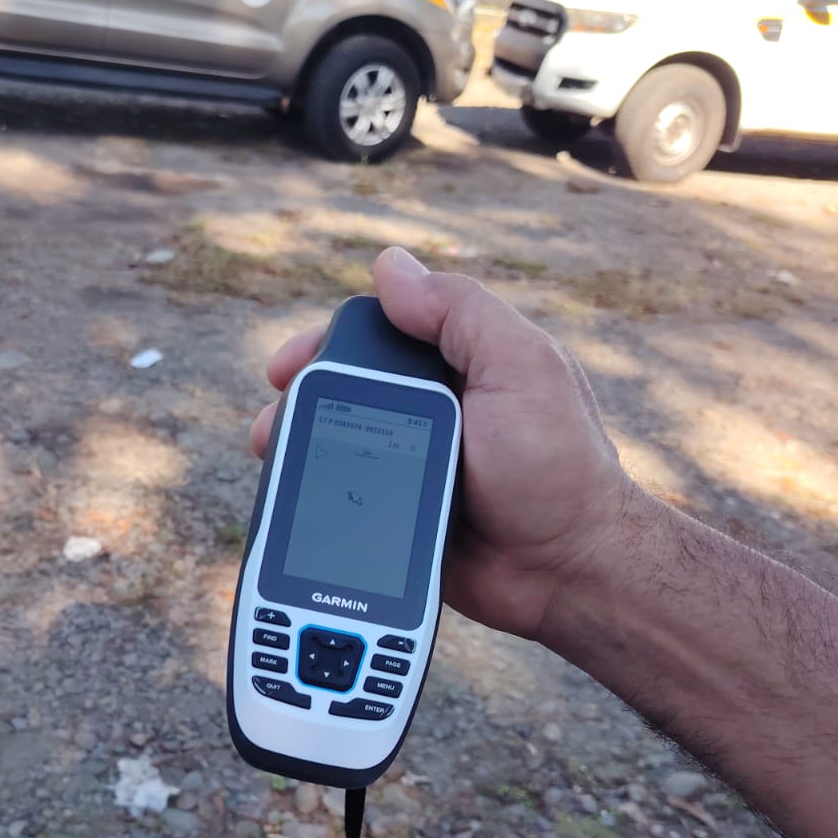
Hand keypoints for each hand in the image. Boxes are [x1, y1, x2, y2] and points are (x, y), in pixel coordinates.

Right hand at [249, 247, 634, 639]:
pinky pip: (350, 498)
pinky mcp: (405, 516)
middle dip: (302, 401)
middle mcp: (436, 410)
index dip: (328, 343)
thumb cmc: (556, 468)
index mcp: (462, 366)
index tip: (289, 366)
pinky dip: (320, 496)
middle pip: (348, 391)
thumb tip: (390, 265)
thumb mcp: (519, 369)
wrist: (565, 572)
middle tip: (272, 426)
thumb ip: (459, 313)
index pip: (379, 336)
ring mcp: (417, 465)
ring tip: (272, 463)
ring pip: (341, 446)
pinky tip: (295, 503)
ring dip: (301, 449)